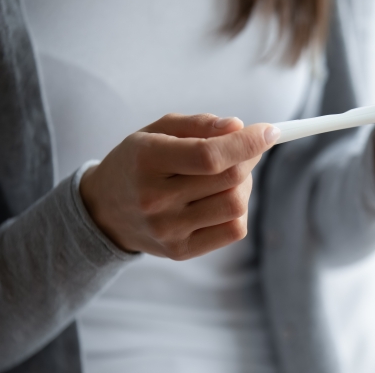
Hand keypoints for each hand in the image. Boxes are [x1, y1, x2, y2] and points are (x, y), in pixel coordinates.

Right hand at [80, 113, 279, 259]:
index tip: (270, 131)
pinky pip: (233, 231)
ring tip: (227, 176)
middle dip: (248, 158)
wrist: (104, 210)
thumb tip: (239, 126)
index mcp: (147, 160)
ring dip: (243, 185)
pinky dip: (237, 210)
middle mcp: (155, 199)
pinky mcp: (180, 251)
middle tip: (245, 149)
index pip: (209, 155)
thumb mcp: (157, 130)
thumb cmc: (139, 161)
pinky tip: (220, 199)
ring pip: (236, 205)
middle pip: (229, 179)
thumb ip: (199, 125)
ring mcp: (167, 230)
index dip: (247, 142)